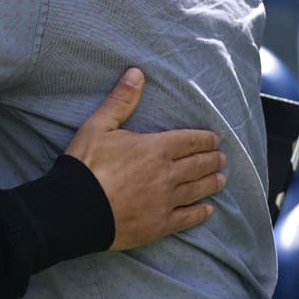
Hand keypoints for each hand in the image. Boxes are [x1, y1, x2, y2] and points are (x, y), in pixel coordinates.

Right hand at [66, 69, 225, 250]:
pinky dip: (200, 214)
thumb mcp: (99, 126)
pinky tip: (208, 211)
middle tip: (222, 159)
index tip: (215, 139)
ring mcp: (165, 201)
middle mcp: (167, 174)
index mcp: (155, 148)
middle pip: (198, 165)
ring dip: (211, 183)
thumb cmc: (86, 165)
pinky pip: (187, 218)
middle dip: (212, 160)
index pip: (189, 141)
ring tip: (221, 180)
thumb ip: (121, 100)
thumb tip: (137, 73)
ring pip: (197, 190)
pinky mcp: (159, 225)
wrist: (77, 209)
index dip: (204, 139)